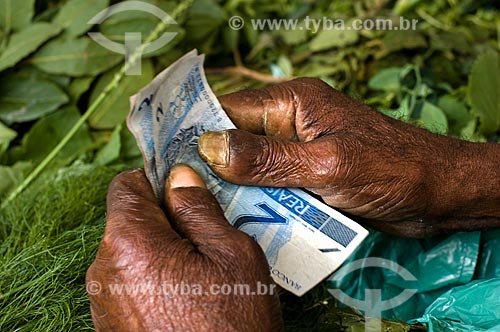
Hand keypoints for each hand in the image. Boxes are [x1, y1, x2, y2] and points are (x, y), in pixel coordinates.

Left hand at [86, 165, 282, 331]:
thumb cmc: (232, 326)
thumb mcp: (231, 255)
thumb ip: (199, 209)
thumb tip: (179, 177)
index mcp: (129, 243)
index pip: (128, 185)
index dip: (158, 180)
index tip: (185, 187)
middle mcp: (105, 270)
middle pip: (130, 220)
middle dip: (167, 219)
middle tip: (207, 232)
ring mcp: (105, 300)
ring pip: (133, 252)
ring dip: (164, 249)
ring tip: (203, 269)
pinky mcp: (112, 323)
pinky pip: (132, 282)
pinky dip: (156, 277)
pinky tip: (189, 294)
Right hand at [198, 78, 499, 236]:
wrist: (437, 194)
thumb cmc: (389, 170)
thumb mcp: (325, 165)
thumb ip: (268, 159)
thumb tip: (208, 147)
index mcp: (292, 103)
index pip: (230, 111)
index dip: (198, 133)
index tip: (170, 162)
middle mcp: (290, 124)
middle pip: (237, 143)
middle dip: (215, 169)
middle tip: (188, 197)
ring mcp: (298, 153)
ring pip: (251, 170)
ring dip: (236, 191)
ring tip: (210, 213)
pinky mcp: (306, 179)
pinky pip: (271, 189)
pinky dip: (258, 204)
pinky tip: (242, 222)